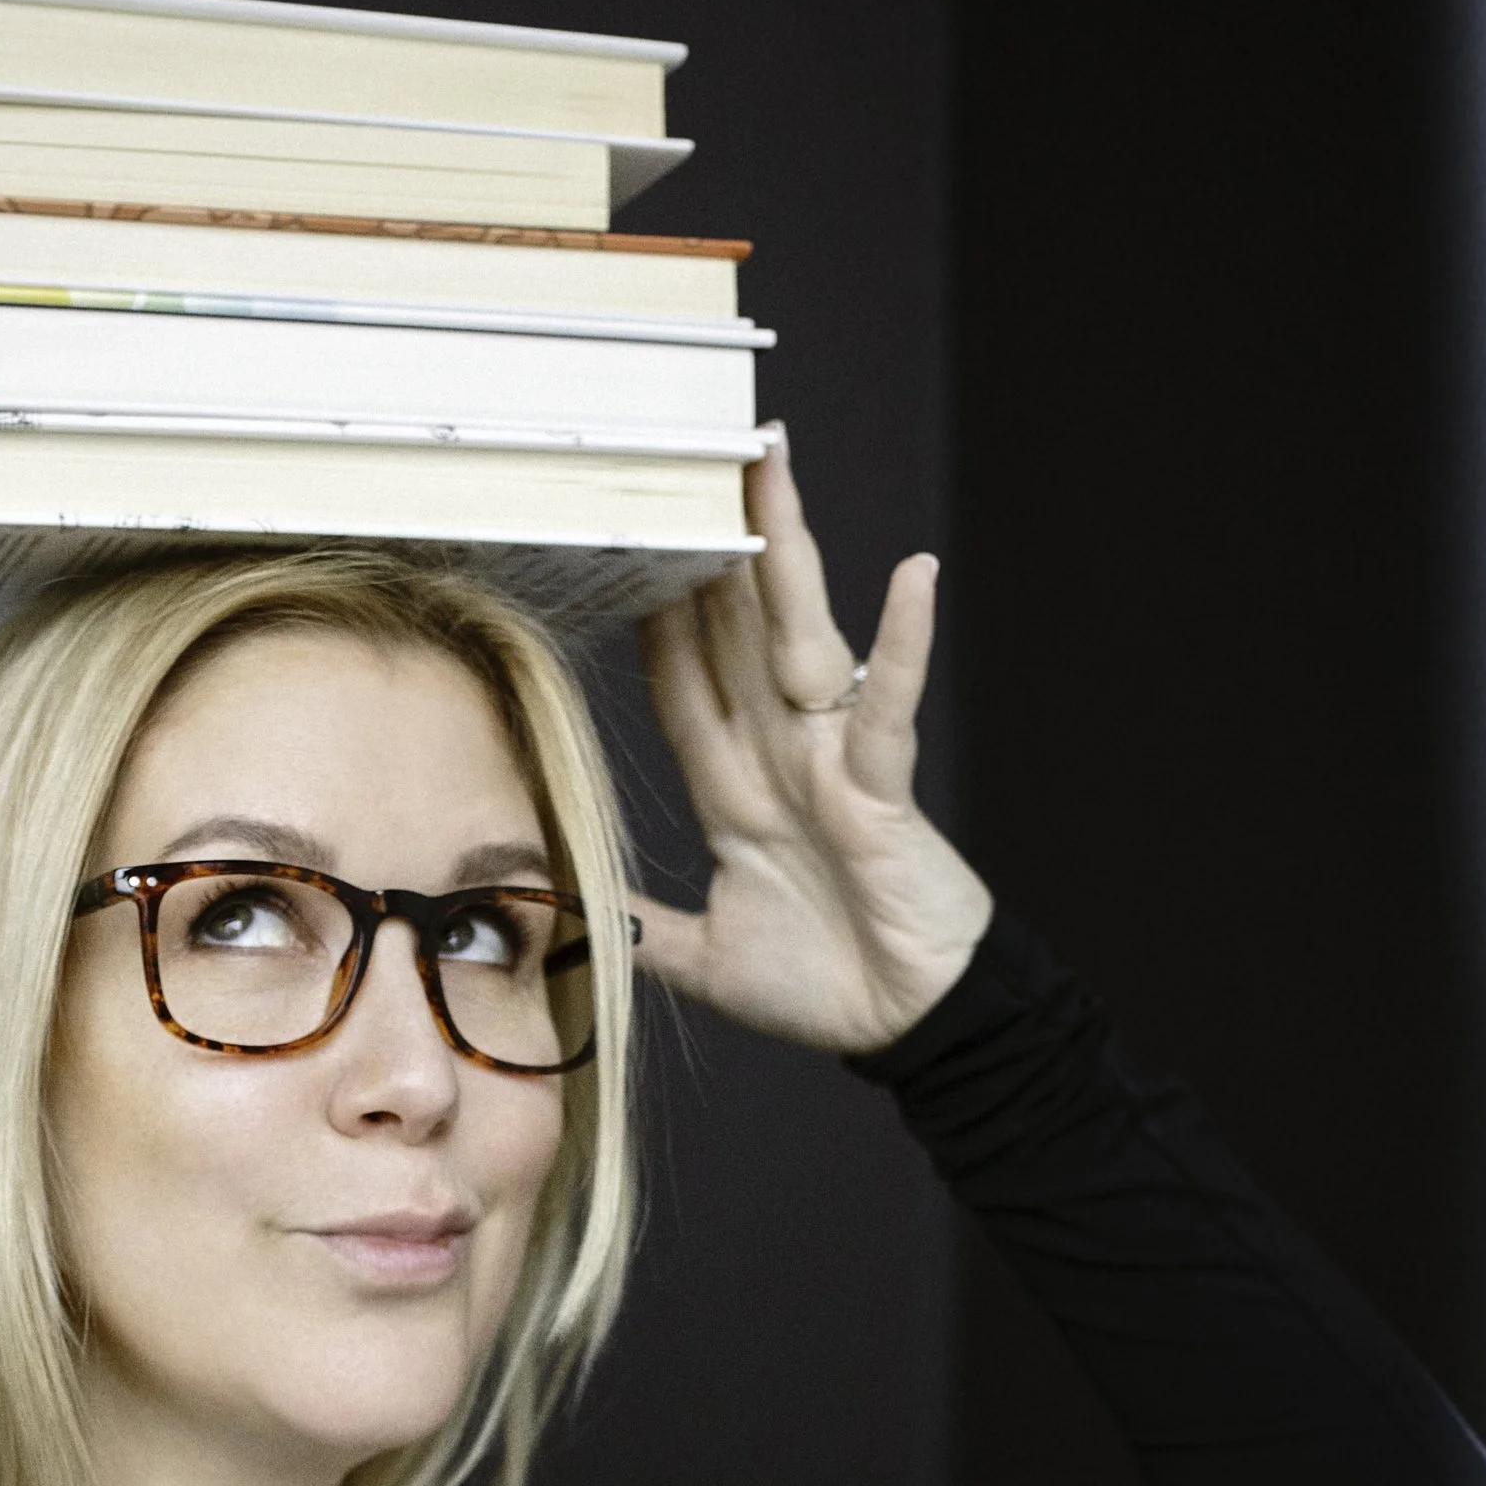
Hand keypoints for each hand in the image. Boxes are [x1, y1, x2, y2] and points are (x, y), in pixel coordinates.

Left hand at [637, 432, 993, 1053]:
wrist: (905, 1029)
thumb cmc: (824, 987)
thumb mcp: (704, 959)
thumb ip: (641, 927)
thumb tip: (571, 909)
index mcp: (738, 791)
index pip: (682, 685)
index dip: (651, 620)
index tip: (619, 550)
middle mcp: (783, 757)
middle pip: (733, 633)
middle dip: (713, 549)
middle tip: (692, 457)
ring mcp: (834, 763)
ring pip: (798, 638)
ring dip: (787, 552)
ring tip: (773, 465)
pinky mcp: (884, 789)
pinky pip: (889, 709)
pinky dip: (905, 644)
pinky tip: (915, 574)